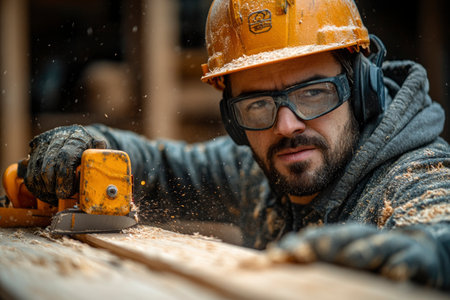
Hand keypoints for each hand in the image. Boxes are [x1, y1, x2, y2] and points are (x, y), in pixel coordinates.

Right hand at [22, 125, 105, 205]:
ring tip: (55, 197)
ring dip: (44, 188)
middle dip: (54, 185)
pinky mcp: (33, 150)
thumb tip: (100, 160)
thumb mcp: (100, 152)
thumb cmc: (91, 149)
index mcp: (76, 136)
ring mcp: (43, 143)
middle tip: (61, 196)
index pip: (65, 156)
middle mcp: (57, 137)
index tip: (67, 192)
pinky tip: (47, 193)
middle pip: (48, 164)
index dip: (64, 177)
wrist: (80, 138)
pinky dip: (36, 187)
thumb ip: (99, 158)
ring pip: (36, 169)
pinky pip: (29, 172)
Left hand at [268, 223, 445, 287]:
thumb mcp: (336, 260)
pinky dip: (400, 267)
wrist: (414, 253)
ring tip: (346, 259)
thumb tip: (268, 262)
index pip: (311, 240)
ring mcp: (387, 246)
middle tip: (301, 253)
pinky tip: (394, 275)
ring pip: (372, 246)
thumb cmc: (366, 260)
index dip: (293, 246)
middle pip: (337, 238)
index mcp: (337, 239)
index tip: (273, 257)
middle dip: (318, 244)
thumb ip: (308, 261)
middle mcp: (359, 238)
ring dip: (358, 252)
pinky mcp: (413, 257)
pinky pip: (406, 261)